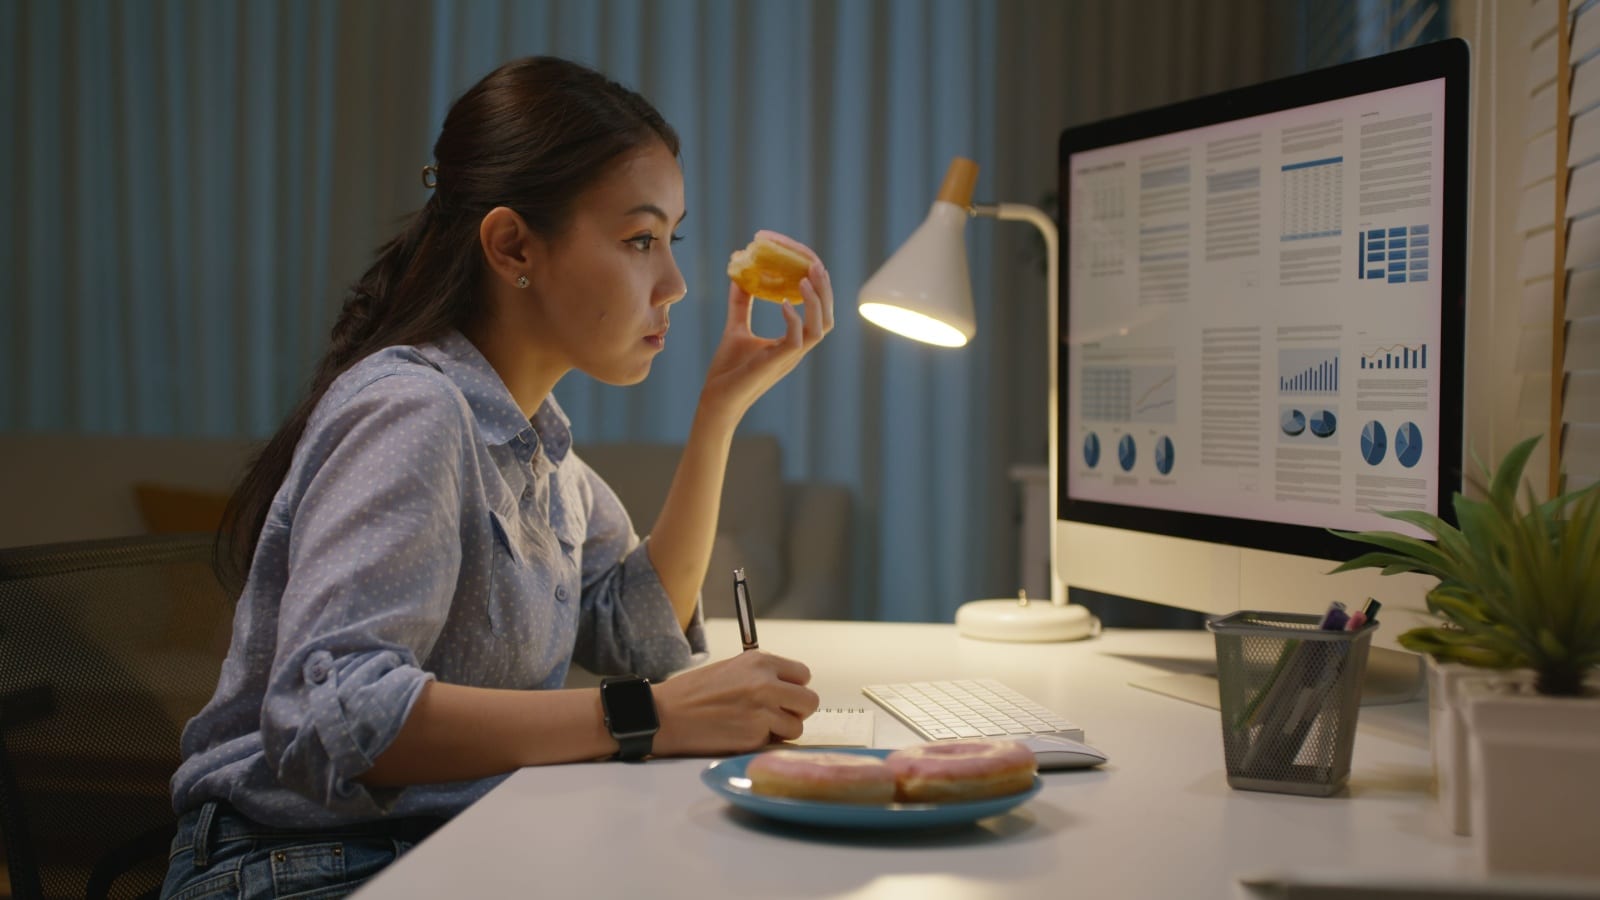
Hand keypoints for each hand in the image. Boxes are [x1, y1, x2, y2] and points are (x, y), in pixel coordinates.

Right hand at [651, 650, 819, 755]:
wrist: (665, 714)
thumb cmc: (693, 692)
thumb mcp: (732, 669)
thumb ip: (762, 675)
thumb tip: (787, 689)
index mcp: (760, 662)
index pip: (803, 675)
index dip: (794, 688)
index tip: (783, 695)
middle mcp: (766, 684)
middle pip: (810, 701)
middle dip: (796, 711)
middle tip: (777, 715)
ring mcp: (762, 712)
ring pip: (796, 727)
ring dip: (781, 731)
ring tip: (755, 727)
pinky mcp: (754, 737)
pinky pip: (774, 744)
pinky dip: (762, 743)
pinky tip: (740, 735)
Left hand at [699, 230, 834, 424]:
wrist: (716, 399)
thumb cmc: (728, 369)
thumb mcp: (736, 328)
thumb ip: (741, 304)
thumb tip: (737, 276)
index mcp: (792, 342)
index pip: (817, 313)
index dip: (819, 290)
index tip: (812, 264)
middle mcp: (796, 350)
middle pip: (826, 318)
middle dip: (825, 291)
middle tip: (816, 265)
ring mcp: (789, 358)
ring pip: (820, 328)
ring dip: (816, 302)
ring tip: (806, 278)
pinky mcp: (777, 363)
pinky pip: (798, 340)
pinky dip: (794, 319)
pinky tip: (783, 302)